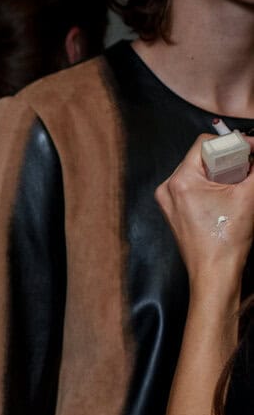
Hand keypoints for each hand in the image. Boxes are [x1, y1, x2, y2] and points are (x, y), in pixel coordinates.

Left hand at [156, 134, 253, 290]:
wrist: (214, 272)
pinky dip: (212, 186)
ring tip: (238, 185)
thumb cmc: (225, 240)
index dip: (231, 142)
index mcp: (181, 181)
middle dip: (228, 159)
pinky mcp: (174, 211)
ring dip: (221, 173)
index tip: (250, 149)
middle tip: (248, 167)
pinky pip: (193, 187)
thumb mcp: (248, 196)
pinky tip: (228, 196)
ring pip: (198, 172)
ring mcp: (169, 201)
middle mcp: (168, 188)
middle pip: (201, 158)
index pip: (204, 143)